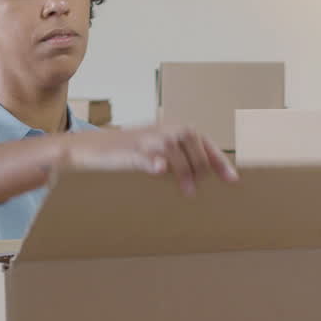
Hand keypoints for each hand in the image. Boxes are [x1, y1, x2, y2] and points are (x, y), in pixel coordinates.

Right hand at [59, 125, 238, 194]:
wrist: (86, 149)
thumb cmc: (123, 154)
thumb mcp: (153, 153)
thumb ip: (176, 161)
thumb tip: (201, 179)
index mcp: (169, 130)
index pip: (202, 141)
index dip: (219, 160)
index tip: (233, 180)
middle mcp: (159, 130)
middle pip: (192, 142)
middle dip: (200, 166)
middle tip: (197, 188)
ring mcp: (143, 139)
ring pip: (173, 148)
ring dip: (184, 169)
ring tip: (188, 190)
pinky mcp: (126, 151)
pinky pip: (144, 154)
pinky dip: (154, 161)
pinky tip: (160, 170)